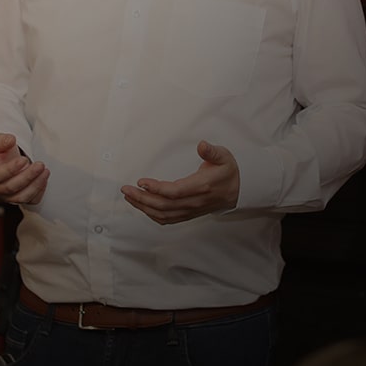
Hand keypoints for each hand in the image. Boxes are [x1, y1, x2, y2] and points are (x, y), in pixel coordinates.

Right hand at [0, 132, 48, 204]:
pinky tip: (44, 178)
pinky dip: (40, 191)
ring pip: (21, 197)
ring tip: (45, 171)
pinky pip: (31, 201)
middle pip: (10, 188)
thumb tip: (10, 140)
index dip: (11, 169)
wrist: (3, 162)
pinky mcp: (18, 199)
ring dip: (36, 185)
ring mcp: (6, 196)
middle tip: (40, 165)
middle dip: (27, 176)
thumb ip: (1, 140)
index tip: (24, 160)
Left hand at [121, 140, 239, 224]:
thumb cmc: (229, 172)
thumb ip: (211, 151)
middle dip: (142, 199)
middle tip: (126, 189)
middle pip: (163, 205)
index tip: (141, 181)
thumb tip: (201, 145)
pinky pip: (167, 219)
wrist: (239, 191)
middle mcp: (194, 202)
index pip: (174, 192)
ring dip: (143, 207)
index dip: (156, 189)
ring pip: (163, 214)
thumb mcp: (224, 156)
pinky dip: (152, 215)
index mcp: (201, 187)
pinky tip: (143, 207)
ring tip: (130, 197)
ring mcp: (190, 210)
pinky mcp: (188, 214)